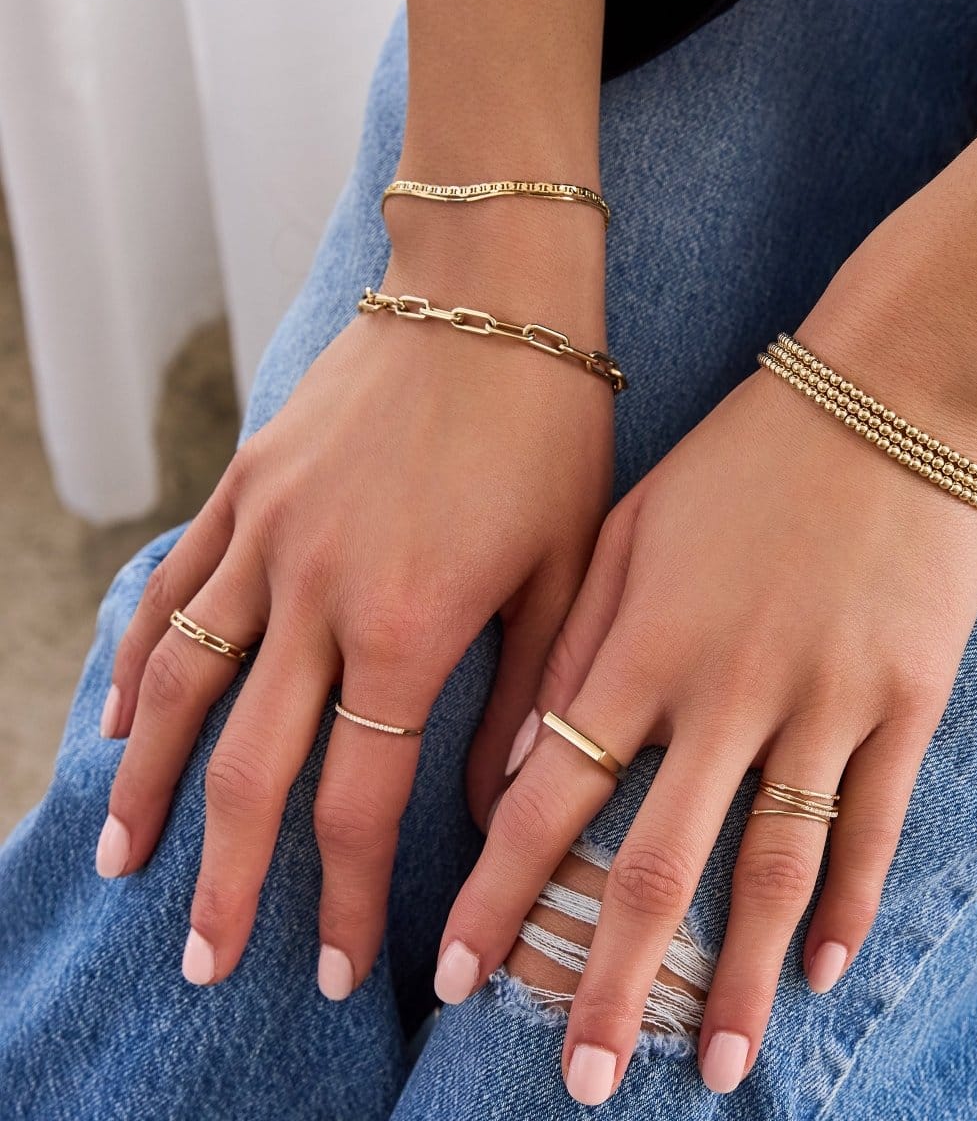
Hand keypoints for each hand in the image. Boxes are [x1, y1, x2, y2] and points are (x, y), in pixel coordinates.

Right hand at [95, 198, 613, 999]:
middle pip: (252, 764)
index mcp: (410, 622)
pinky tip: (118, 722)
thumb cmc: (550, 427)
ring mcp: (268, 534)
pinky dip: (137, 662)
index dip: (350, 898)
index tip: (343, 971)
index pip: (363, 797)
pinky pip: (174, 587)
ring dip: (152, 785)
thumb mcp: (570, 568)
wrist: (491, 292)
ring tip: (130, 862)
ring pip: (182, 684)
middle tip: (206, 961)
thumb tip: (499, 805)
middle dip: (229, 877)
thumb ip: (528, 695)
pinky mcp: (246, 484)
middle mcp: (317, 590)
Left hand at [441, 325, 976, 1103]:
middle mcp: (727, 690)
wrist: (884, 391)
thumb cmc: (739, 455)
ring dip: (737, 979)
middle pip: (656, 866)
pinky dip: (850, 905)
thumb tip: (521, 770)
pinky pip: (876, 825)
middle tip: (581, 1082)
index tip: (459, 977)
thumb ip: (572, 647)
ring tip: (712, 1065)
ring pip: (773, 870)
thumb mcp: (629, 526)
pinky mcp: (907, 699)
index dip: (500, 897)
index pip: (550, 802)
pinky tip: (825, 971)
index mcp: (642, 646)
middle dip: (609, 983)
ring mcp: (825, 701)